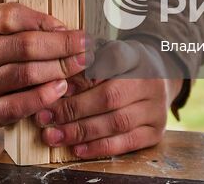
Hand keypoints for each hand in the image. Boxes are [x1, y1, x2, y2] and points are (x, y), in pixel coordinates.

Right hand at [0, 2, 90, 126]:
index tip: (70, 26)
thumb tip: (66, 29)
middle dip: (62, 46)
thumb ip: (23, 22)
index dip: (44, 20)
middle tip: (89, 47)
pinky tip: (61, 90)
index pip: (12, 16)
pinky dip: (41, 98)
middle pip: (24, 47)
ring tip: (82, 66)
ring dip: (58, 70)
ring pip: (23, 75)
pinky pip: (15, 107)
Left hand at [34, 41, 180, 157]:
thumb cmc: (122, 67)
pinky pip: (127, 143)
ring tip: (55, 135)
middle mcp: (151, 81)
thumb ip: (85, 65)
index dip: (86, 74)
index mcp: (136, 55)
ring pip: (117, 122)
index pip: (113, 58)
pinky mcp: (157, 131)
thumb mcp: (106, 54)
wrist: (157, 78)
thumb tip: (58, 85)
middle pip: (110, 96)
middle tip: (46, 117)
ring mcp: (156, 107)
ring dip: (82, 132)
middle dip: (74, 110)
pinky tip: (78, 148)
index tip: (60, 85)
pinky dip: (100, 147)